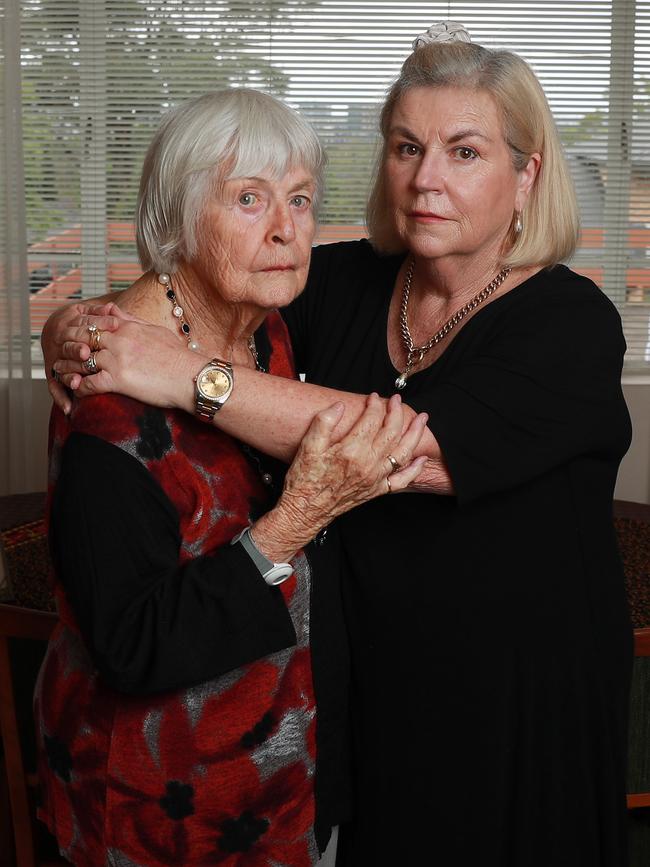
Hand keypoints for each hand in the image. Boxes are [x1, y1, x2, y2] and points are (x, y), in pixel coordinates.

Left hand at [49, 305, 200, 411]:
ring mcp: (117, 359)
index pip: (96, 321)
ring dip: (69, 368)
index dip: (80, 327)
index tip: (71, 333)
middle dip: (69, 346)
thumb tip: (113, 308)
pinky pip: (90, 383)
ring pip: (82, 361)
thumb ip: (131, 318)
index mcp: (128, 327)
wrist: (191, 377)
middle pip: (83, 339)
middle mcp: (119, 340)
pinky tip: (77, 392)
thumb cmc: (178, 356)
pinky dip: (80, 388)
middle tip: (59, 353)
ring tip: (60, 374)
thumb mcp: (155, 330)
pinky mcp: (119, 380)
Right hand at [252, 393, 427, 560]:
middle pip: (391, 432)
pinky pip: (402, 480)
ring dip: (415, 434)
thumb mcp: (307, 447)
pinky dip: (415, 469)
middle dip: (396, 412)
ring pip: (403, 452)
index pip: (371, 421)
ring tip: (423, 420)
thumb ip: (324, 423)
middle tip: (396, 400)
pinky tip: (421, 458)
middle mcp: (368, 465)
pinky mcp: (377, 490)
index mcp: (351, 451)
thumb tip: (338, 406)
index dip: (374, 405)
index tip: (372, 397)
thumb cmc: (305, 480)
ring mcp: (375, 479)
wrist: (305, 511)